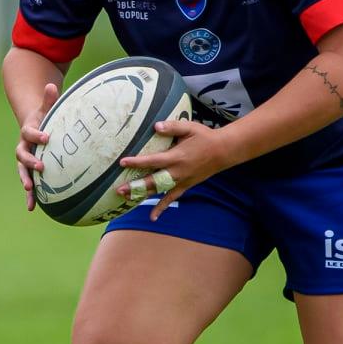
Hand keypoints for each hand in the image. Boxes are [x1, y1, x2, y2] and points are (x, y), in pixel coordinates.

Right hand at [14, 82, 58, 211]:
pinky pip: (29, 183)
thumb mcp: (47, 108)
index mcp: (27, 132)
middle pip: (22, 155)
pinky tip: (33, 208)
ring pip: (22, 172)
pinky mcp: (30, 171)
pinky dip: (30, 196)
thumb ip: (49, 99)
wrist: (33, 128)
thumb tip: (53, 85)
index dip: (37, 135)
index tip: (47, 137)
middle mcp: (23, 147)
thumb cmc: (44, 118)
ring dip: (26, 181)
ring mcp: (25, 160)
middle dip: (30, 162)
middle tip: (41, 167)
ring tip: (30, 190)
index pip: (30, 133)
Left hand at [116, 119, 232, 219]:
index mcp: (177, 157)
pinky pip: (171, 198)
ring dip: (142, 194)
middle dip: (135, 186)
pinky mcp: (185, 186)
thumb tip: (156, 126)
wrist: (223, 152)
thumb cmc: (205, 137)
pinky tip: (152, 217)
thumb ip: (172, 127)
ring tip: (126, 197)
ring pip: (159, 190)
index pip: (153, 161)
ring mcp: (181, 181)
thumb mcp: (190, 128)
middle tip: (119, 189)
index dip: (138, 162)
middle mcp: (177, 172)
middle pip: (153, 181)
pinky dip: (161, 207)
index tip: (123, 162)